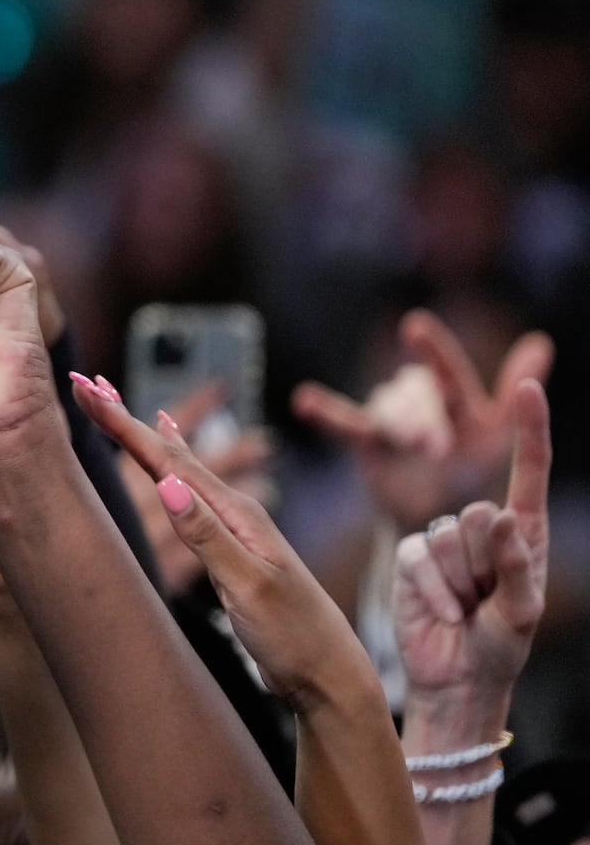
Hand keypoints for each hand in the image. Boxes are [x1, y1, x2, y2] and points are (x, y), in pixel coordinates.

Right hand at [71, 379, 364, 706]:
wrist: (329, 675)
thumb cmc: (295, 636)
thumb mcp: (249, 587)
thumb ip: (208, 537)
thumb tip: (167, 483)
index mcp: (236, 514)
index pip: (167, 459)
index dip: (124, 423)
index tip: (87, 388)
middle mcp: (234, 513)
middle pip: (170, 454)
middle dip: (126, 419)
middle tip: (88, 384)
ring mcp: (232, 531)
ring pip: (180, 471)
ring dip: (146, 437)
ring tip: (121, 407)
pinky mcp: (229, 551)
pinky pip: (191, 496)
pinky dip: (171, 470)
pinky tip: (170, 465)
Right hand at [292, 310, 553, 533]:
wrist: (439, 517)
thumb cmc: (477, 476)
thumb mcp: (500, 435)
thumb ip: (515, 391)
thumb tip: (541, 341)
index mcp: (456, 398)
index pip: (445, 370)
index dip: (432, 348)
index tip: (414, 326)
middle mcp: (423, 401)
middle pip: (412, 392)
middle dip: (422, 416)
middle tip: (433, 448)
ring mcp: (392, 420)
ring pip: (385, 405)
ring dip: (396, 422)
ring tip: (406, 446)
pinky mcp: (366, 440)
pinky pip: (342, 423)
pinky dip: (323, 410)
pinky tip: (303, 400)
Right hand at [392, 379, 550, 721]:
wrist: (455, 677)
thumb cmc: (500, 645)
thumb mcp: (522, 611)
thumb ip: (515, 564)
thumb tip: (497, 516)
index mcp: (524, 530)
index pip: (528, 470)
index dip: (528, 428)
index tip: (527, 386)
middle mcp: (483, 527)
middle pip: (480, 513)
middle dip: (485, 562)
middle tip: (486, 599)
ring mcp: (442, 538)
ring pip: (448, 536)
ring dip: (459, 583)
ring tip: (464, 607)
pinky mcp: (410, 555)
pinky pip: (418, 556)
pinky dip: (433, 590)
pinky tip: (444, 611)